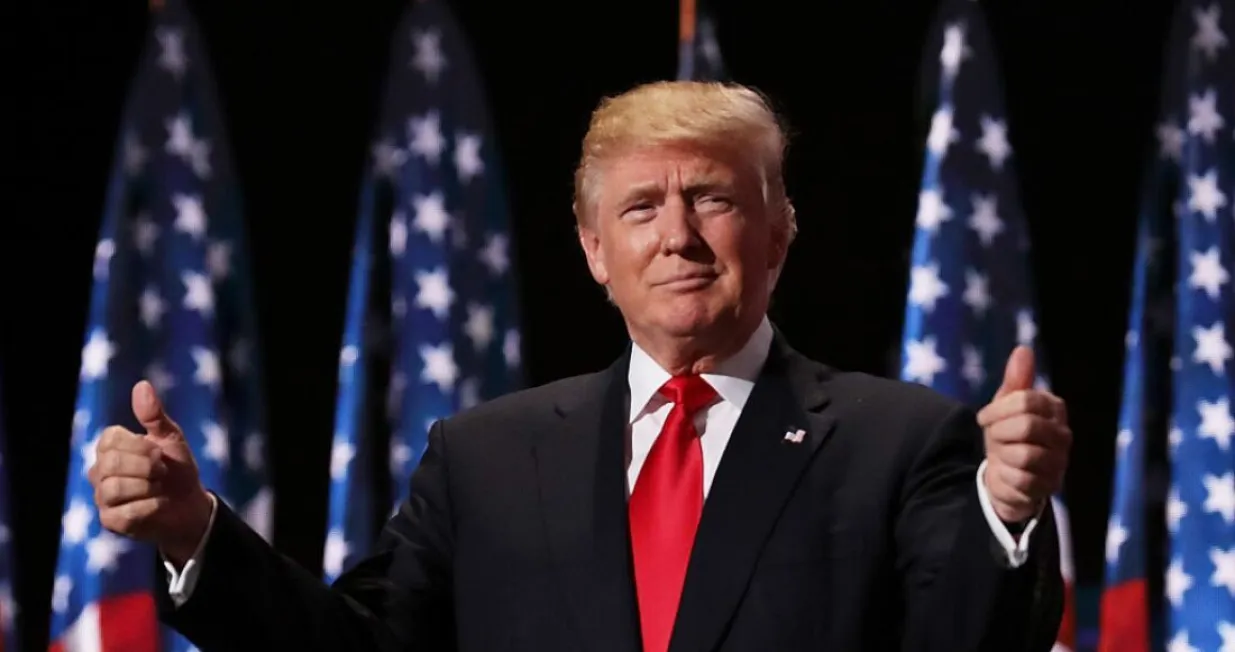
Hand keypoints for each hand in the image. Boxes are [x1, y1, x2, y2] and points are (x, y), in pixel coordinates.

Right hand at [87, 380, 213, 564]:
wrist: (190, 505)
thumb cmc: (177, 468)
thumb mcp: (171, 438)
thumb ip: (154, 415)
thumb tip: (142, 385)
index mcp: (110, 447)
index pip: (110, 438)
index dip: (140, 446)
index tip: (160, 452)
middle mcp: (99, 471)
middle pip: (110, 463)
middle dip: (146, 467)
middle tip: (162, 471)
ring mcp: (102, 497)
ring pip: (113, 488)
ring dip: (147, 487)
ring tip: (159, 488)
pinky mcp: (110, 521)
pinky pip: (124, 513)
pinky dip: (149, 507)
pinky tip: (158, 504)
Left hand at [976, 346, 1070, 523]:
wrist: (1007, 478)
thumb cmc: (1007, 436)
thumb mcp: (1005, 406)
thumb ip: (1015, 380)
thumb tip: (1023, 349)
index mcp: (1055, 409)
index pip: (1026, 400)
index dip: (996, 409)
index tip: (983, 418)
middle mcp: (1063, 435)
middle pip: (1026, 425)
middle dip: (999, 432)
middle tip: (994, 438)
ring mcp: (1059, 463)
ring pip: (1025, 454)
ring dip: (1002, 455)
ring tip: (1003, 456)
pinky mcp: (1049, 487)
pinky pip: (1021, 479)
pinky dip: (1005, 476)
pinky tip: (1006, 474)